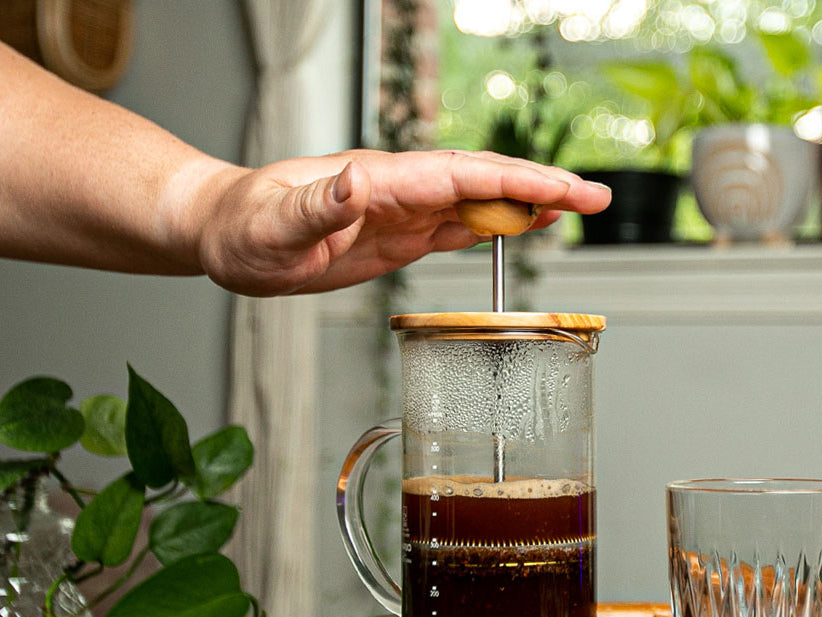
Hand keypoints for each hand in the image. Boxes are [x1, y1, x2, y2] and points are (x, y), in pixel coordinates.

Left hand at [191, 149, 611, 296]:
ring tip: (578, 208)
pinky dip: (496, 225)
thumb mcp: (273, 224)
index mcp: (376, 181)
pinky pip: (457, 227)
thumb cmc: (243, 227)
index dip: (513, 185)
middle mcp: (397, 189)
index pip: (459, 177)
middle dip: (541, 189)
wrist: (226, 232)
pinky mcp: (397, 234)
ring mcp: (401, 210)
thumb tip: (357, 181)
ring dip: (529, 205)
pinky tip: (525, 225)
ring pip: (478, 202)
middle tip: (595, 199)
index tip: (558, 193)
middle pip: (482, 182)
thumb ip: (317, 205)